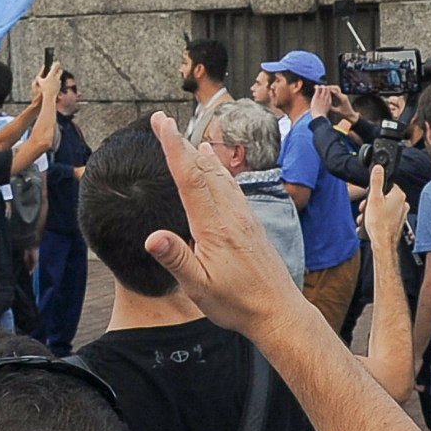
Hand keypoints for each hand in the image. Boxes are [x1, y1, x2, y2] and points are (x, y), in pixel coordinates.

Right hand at [137, 114, 306, 332]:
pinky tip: (213, 159)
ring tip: (182, 133)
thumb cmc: (237, 303)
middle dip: (180, 142)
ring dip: (197, 151)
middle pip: (202, 169)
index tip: (161, 124)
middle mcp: (230, 214)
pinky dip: (217, 166)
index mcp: (214, 227)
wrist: (279, 311)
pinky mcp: (249, 221)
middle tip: (160, 119)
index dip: (174, 148)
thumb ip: (176, 260)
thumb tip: (152, 237)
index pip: (190, 179)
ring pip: (218, 174)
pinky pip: (230, 184)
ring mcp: (242, 216)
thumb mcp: (199, 288)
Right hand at [360, 164, 408, 253]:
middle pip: (384, 196)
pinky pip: (386, 215)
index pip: (386, 184)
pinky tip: (372, 223)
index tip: (369, 197)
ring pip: (384, 206)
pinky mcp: (397, 222)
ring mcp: (401, 213)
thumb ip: (376, 181)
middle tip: (366, 208)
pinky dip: (378, 218)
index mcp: (399, 195)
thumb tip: (378, 168)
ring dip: (373, 210)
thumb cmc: (379, 224)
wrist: (382, 243)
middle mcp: (403, 203)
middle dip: (372, 202)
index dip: (375, 190)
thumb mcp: (373, 198)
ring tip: (367, 217)